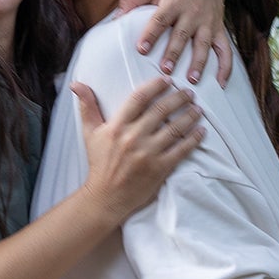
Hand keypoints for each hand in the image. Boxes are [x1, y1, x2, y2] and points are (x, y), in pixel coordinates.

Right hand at [72, 76, 203, 223]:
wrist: (106, 198)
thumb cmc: (99, 164)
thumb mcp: (90, 133)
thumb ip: (87, 106)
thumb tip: (77, 84)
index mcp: (117, 127)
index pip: (139, 98)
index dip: (155, 86)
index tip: (167, 80)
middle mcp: (133, 138)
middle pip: (161, 110)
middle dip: (178, 98)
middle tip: (189, 93)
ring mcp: (148, 154)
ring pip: (174, 128)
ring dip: (189, 116)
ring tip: (197, 109)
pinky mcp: (160, 169)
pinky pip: (181, 150)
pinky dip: (193, 139)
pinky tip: (201, 131)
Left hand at [116, 0, 233, 87]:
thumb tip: (116, 18)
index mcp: (174, 1)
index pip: (160, 19)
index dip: (151, 34)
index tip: (141, 49)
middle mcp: (192, 12)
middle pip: (182, 35)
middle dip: (174, 53)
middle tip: (165, 70)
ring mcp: (208, 22)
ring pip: (203, 45)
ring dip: (199, 63)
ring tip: (192, 80)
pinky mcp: (219, 30)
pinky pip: (225, 50)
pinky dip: (225, 67)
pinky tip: (220, 84)